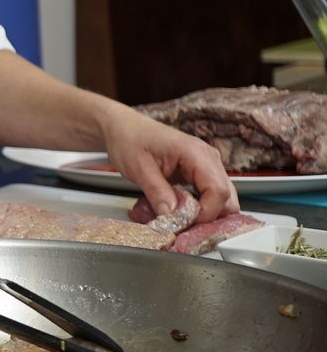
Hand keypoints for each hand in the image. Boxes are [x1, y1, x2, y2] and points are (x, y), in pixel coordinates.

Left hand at [99, 106, 238, 221]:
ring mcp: (208, 165)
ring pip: (222, 199)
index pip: (218, 191)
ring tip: (178, 216)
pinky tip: (179, 208)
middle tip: (182, 223)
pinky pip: (210, 196)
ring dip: (203, 213)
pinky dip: (198, 207)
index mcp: (196, 153)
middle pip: (227, 198)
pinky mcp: (201, 173)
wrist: (124, 128)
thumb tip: (172, 216)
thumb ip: (157, 193)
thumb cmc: (130, 140)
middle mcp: (208, 158)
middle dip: (208, 216)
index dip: (206, 212)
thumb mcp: (138, 168)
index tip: (185, 222)